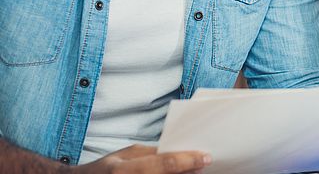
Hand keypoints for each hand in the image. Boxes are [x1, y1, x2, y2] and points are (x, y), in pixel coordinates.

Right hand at [76, 145, 210, 172]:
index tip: (206, 157)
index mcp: (124, 170)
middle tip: (205, 166)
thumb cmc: (107, 168)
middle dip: (189, 172)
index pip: (164, 164)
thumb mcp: (127, 155)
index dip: (188, 160)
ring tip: (195, 172)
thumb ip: (152, 154)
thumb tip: (181, 153)